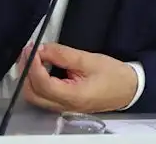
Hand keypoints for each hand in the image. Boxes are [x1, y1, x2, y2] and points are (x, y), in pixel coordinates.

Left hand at [17, 43, 138, 113]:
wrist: (129, 89)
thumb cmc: (113, 75)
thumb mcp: (89, 59)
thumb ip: (63, 54)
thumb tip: (42, 48)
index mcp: (73, 96)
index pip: (43, 83)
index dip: (33, 65)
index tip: (32, 48)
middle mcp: (64, 106)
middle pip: (32, 94)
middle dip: (26, 72)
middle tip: (28, 51)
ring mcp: (63, 107)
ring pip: (35, 97)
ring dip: (29, 77)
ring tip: (32, 57)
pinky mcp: (63, 104)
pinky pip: (42, 96)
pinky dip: (36, 81)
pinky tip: (40, 67)